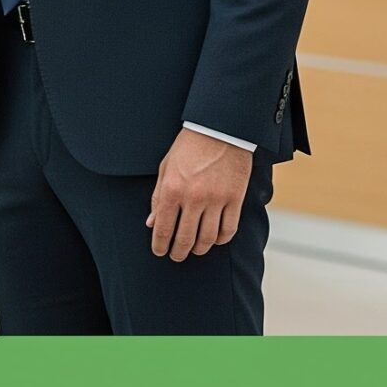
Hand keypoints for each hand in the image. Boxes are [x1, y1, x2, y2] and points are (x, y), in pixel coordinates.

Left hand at [147, 128, 254, 260]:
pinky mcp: (235, 199)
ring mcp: (216, 200)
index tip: (159, 252)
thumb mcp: (165, 169)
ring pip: (208, 238)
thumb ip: (157, 197)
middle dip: (178, 252)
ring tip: (194, 249)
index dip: (159, 245)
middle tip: (176, 256)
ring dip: (199, 248)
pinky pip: (229, 229)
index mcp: (172, 190)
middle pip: (185, 238)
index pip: (163, 228)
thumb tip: (151, 223)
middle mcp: (193, 198)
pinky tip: (215, 240)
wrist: (220, 130)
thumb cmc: (188, 147)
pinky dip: (222, 239)